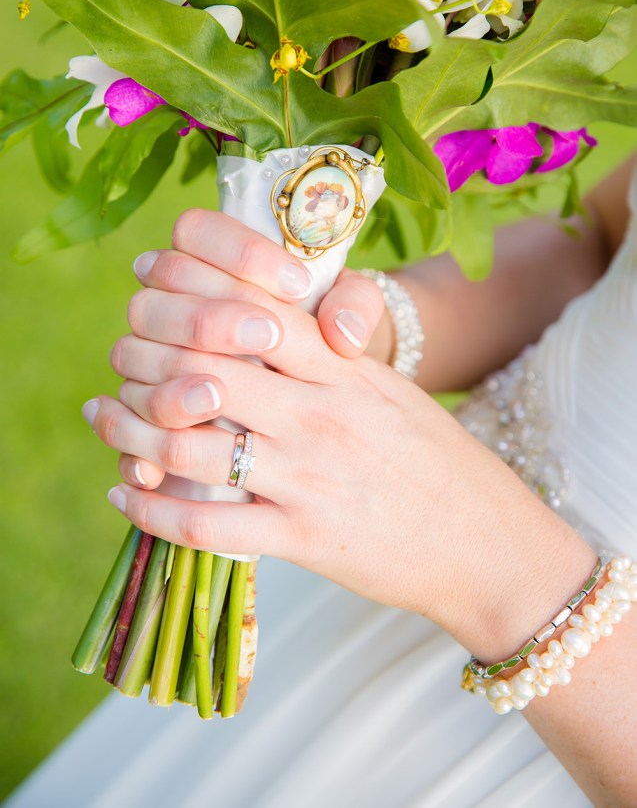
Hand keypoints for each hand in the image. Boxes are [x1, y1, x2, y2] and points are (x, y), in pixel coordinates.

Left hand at [83, 209, 594, 662]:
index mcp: (342, 367)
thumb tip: (253, 321)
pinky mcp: (303, 539)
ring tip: (105, 415)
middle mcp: (320, 412)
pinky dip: (151, 508)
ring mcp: (309, 477)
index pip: (250, 304)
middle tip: (121, 353)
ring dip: (129, 428)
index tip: (148, 277)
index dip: (186, 283)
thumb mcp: (386, 386)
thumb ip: (324, 353)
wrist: (486, 543)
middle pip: (203, 364)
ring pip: (188, 444)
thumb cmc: (433, 457)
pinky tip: (124, 490)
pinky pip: (206, 526)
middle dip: (142, 353)